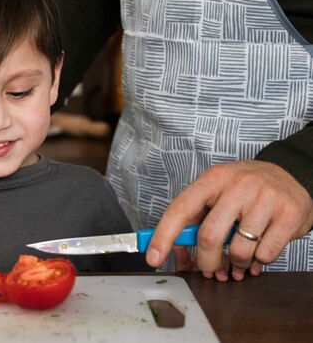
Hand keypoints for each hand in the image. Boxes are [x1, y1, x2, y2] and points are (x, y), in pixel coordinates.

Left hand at [146, 160, 312, 280]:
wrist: (290, 176)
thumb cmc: (245, 190)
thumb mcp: (216, 194)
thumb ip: (194, 220)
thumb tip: (176, 252)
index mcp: (213, 179)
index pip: (181, 208)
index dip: (164, 235)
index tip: (153, 257)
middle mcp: (238, 184)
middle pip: (209, 236)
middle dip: (207, 261)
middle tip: (211, 268)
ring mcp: (265, 197)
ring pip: (239, 250)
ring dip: (236, 263)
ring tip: (240, 256)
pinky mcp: (289, 214)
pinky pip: (265, 254)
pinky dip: (259, 261)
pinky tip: (260, 249)